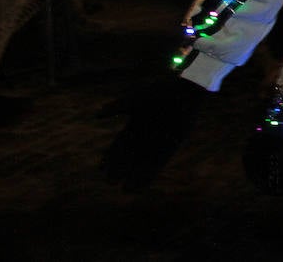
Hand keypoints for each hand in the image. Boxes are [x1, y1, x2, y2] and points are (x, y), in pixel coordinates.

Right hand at [100, 74, 206, 189]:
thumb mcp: (136, 100)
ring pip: (142, 164)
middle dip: (119, 170)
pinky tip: (142, 186)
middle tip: (110, 181)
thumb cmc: (160, 93)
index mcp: (133, 127)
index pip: (118, 146)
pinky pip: (158, 165)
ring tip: (126, 190)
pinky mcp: (171, 147)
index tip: (100, 169)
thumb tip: (97, 113)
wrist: (185, 92)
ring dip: (135, 177)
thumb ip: (117, 107)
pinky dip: (150, 176)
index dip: (109, 158)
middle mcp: (144, 138)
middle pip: (128, 158)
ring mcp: (157, 143)